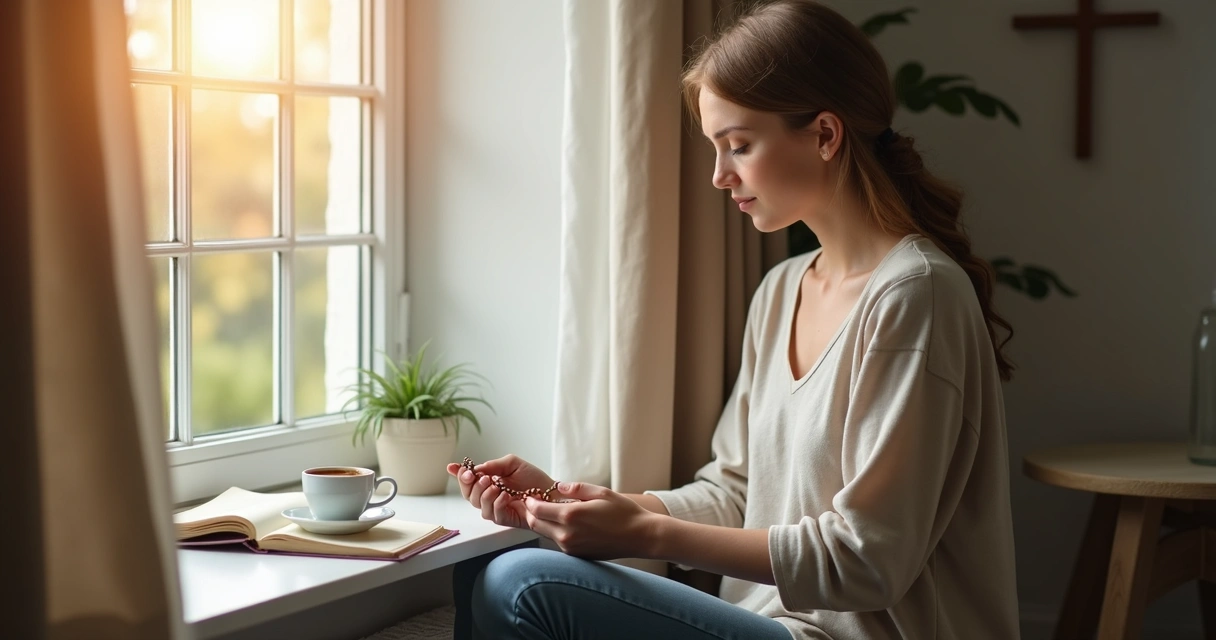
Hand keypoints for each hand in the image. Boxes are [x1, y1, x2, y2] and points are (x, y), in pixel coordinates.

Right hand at [445, 454, 555, 528]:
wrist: (551, 493)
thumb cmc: (533, 479)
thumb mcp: (512, 464)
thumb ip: (493, 465)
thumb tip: (475, 468)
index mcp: (489, 482)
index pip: (468, 480)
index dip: (459, 475)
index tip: (453, 467)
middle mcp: (490, 496)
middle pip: (468, 495)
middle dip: (470, 485)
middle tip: (481, 477)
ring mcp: (497, 508)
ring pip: (478, 506)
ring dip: (484, 494)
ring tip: (495, 485)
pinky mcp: (506, 518)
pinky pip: (493, 514)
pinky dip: (497, 503)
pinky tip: (505, 496)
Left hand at [522, 481, 660, 559]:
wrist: (640, 536)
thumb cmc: (624, 512)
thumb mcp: (601, 492)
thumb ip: (576, 488)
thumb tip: (558, 487)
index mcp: (571, 516)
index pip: (537, 510)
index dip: (530, 502)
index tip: (531, 496)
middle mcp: (566, 534)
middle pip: (535, 524)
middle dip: (532, 513)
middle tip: (536, 504)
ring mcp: (570, 547)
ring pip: (545, 534)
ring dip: (543, 523)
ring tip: (551, 512)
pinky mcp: (576, 555)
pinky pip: (558, 542)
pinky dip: (555, 532)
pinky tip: (566, 524)